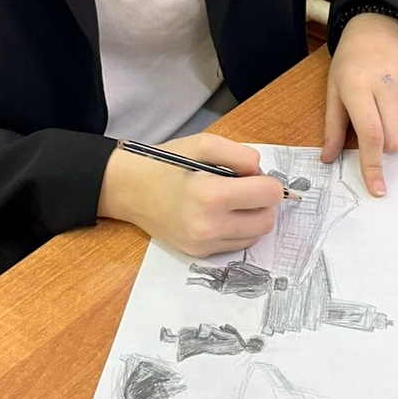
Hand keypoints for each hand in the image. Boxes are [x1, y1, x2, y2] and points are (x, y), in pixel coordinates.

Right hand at [97, 132, 283, 257]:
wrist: (129, 190)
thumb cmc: (165, 163)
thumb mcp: (203, 144)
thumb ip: (239, 154)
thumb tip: (261, 173)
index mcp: (209, 195)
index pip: (268, 195)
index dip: (266, 181)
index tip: (250, 174)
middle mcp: (208, 227)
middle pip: (267, 221)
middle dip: (263, 202)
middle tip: (244, 187)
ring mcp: (203, 245)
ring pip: (255, 236)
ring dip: (252, 217)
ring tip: (231, 200)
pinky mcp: (199, 254)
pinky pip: (236, 245)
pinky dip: (238, 229)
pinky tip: (220, 213)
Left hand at [322, 12, 397, 195]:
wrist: (376, 34)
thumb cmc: (350, 66)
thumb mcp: (334, 93)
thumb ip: (333, 128)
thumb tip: (327, 159)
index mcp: (357, 88)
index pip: (371, 135)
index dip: (373, 166)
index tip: (377, 189)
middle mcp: (386, 85)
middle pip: (394, 141)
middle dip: (384, 147)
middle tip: (374, 129)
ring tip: (388, 118)